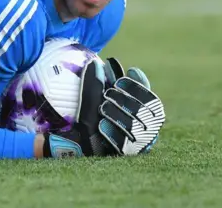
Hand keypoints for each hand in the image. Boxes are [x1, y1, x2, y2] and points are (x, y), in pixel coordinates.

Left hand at [42, 59, 164, 157]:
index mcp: (142, 114)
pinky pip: (123, 146)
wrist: (71, 142)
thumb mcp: (91, 99)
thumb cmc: (85, 116)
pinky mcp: (123, 155)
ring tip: (103, 107)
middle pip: (144, 111)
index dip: (142, 84)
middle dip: (127, 98)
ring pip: (135, 127)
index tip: (131, 69)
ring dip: (119, 114)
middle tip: (109, 91)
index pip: (150, 99)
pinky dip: (113, 133)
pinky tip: (101, 125)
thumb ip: (95, 85)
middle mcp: (144, 130)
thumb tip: (94, 64)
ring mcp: (136, 144)